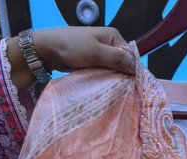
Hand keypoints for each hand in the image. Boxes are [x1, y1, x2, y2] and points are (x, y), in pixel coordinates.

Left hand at [7, 27, 134, 91]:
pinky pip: (105, 73)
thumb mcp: (96, 52)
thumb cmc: (72, 47)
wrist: (49, 49)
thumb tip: (136, 67)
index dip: (133, 71)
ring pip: (114, 71)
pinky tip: (106, 89)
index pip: (131, 56)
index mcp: (113, 37)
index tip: (133, 86)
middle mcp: (109, 44)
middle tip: (124, 92)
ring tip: (115, 92)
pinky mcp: (94, 63)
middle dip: (123, 77)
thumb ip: (117, 59)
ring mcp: (101, 54)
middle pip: (123, 64)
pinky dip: (105, 81)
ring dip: (113, 80)